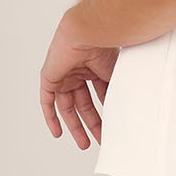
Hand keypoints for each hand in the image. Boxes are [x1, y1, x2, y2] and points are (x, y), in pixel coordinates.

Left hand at [41, 16, 116, 148]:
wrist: (87, 33)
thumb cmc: (105, 46)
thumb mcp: (116, 76)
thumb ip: (118, 93)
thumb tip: (128, 112)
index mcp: (96, 67)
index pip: (100, 95)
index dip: (105, 113)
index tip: (112, 128)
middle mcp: (79, 71)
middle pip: (84, 104)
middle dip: (92, 123)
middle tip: (100, 140)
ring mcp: (63, 74)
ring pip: (68, 106)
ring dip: (75, 125)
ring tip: (84, 143)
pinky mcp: (49, 77)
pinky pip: (47, 101)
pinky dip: (51, 117)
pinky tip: (57, 132)